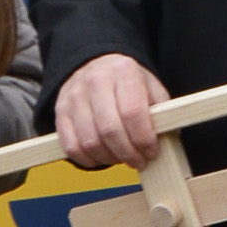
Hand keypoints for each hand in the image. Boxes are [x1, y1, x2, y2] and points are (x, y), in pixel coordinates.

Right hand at [56, 53, 169, 167]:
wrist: (96, 65)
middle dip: (128, 153)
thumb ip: (161, 112)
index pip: (132, 112)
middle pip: (110, 129)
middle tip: (139, 161)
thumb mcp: (151, 88)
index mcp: (123, 71)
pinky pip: (71, 146)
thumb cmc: (128, 83)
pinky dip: (88, 160)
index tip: (151, 151)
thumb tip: (165, 140)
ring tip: (122, 157)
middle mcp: (95, 80)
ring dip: (110, 158)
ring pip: (90, 141)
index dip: (144, 139)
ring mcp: (74, 96)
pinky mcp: (60, 111)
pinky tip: (102, 157)